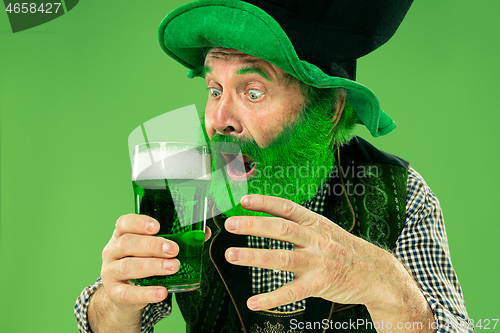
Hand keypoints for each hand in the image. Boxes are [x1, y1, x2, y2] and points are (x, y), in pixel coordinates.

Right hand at [100, 214, 211, 313]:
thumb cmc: (143, 263)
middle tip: (174, 249)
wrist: (125, 294)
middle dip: (152, 245)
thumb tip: (202, 233)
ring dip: (153, 266)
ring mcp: (110, 272)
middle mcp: (112, 251)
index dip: (139, 222)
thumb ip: (176, 238)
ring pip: (128, 266)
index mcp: (121, 235)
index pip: (124, 223)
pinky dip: (146, 293)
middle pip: (128, 243)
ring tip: (173, 267)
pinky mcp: (115, 293)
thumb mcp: (153, 250)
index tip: (157, 226)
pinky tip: (162, 292)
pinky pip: (128, 293)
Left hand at [223, 195, 395, 311]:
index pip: (287, 207)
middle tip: (230, 224)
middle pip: (281, 228)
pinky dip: (271, 298)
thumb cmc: (343, 248)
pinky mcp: (320, 285)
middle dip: (253, 225)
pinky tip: (253, 301)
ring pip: (282, 258)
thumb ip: (299, 224)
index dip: (265, 202)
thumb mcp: (324, 229)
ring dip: (254, 256)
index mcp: (315, 223)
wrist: (376, 272)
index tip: (244, 200)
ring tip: (231, 255)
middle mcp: (315, 239)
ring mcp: (318, 262)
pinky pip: (292, 292)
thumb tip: (269, 215)